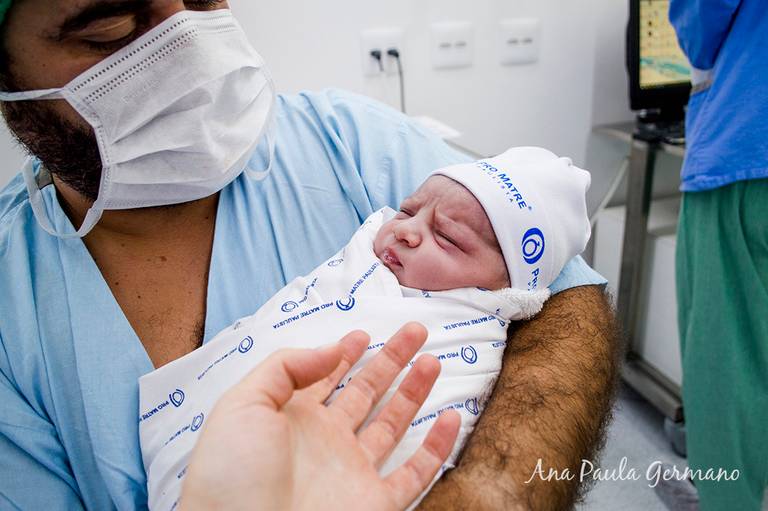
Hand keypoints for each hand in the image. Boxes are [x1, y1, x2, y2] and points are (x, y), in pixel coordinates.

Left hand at [179, 322, 460, 510]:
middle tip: (415, 332)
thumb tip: (333, 347)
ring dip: (414, 392)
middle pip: (366, 392)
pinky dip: (436, 448)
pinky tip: (450, 418)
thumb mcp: (244, 404)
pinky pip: (415, 474)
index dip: (344, 354)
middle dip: (390, 361)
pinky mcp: (375, 503)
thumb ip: (286, 367)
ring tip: (431, 361)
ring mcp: (352, 472)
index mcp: (292, 418)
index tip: (364, 333)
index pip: (324, 378)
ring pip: (393, 425)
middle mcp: (325, 441)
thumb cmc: (232, 473)